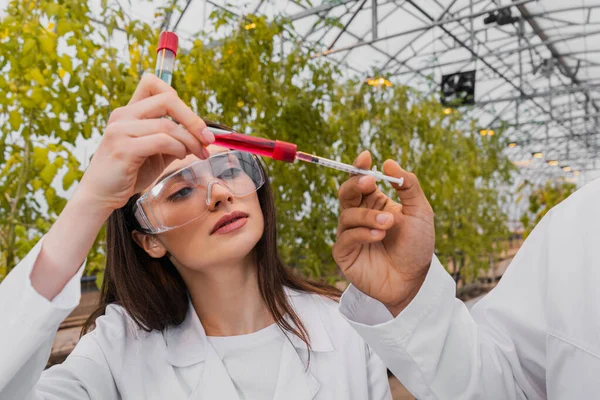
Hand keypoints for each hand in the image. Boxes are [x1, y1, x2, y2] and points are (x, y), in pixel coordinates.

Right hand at [75, 74, 214, 212]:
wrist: (101, 195)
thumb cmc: (128, 173)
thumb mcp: (155, 152)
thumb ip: (173, 140)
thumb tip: (199, 135)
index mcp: (129, 112)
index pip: (152, 83)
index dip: (177, 96)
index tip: (193, 120)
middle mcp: (122, 116)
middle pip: (167, 100)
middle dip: (194, 119)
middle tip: (207, 138)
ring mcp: (121, 131)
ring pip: (168, 125)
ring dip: (189, 140)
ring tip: (196, 153)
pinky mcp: (124, 148)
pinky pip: (162, 141)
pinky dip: (178, 148)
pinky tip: (180, 157)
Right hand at [333, 151, 434, 315]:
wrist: (414, 281)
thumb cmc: (417, 246)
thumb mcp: (420, 212)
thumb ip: (408, 186)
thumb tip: (389, 162)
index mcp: (374, 203)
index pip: (361, 180)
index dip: (359, 167)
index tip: (366, 157)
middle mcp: (359, 216)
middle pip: (346, 192)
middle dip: (355, 184)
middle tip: (369, 182)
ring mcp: (350, 234)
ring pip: (347, 214)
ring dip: (368, 216)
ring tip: (389, 224)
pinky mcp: (345, 252)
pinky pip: (346, 236)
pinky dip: (363, 233)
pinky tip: (379, 236)